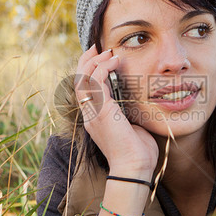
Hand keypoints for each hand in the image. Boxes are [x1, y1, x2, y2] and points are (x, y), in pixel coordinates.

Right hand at [75, 45, 158, 175]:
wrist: (134, 167)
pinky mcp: (100, 110)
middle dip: (87, 61)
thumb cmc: (137, 152)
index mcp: (94, 118)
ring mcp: (92, 112)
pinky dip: (104, 68)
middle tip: (98, 48)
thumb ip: (128, 112)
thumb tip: (136, 101)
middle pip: (79, 79)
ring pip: (84, 78)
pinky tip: (115, 62)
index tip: (101, 57)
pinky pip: (96, 81)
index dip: (89, 70)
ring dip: (96, 61)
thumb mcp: (131, 126)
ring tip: (108, 52)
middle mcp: (89, 114)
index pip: (84, 89)